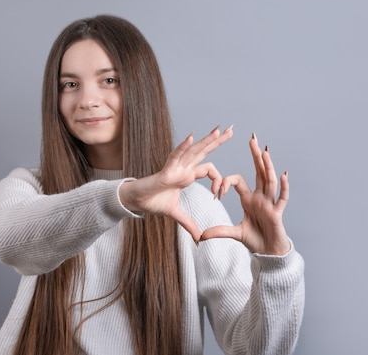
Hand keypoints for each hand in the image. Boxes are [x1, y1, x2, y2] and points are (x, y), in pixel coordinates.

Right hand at [119, 125, 233, 240]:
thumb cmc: (152, 201)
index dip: (218, 179)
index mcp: (187, 175)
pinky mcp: (165, 171)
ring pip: (193, 151)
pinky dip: (182, 147)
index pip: (209, 168)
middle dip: (218, 141)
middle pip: (203, 151)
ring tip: (219, 130)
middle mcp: (183, 168)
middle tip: (231, 129)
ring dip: (206, 141)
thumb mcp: (175, 213)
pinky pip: (175, 157)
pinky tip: (191, 137)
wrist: (136, 201)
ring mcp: (175, 168)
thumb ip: (188, 223)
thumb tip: (199, 238)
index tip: (220, 194)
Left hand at [200, 133, 290, 254]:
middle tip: (253, 138)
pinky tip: (282, 174)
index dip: (226, 182)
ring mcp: (270, 204)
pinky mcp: (277, 213)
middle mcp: (260, 197)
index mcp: (249, 199)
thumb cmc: (256, 240)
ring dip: (267, 166)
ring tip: (265, 152)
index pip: (238, 181)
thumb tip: (202, 236)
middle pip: (258, 172)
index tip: (217, 190)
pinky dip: (283, 187)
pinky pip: (281, 198)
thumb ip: (220, 231)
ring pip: (269, 181)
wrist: (270, 253)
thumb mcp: (235, 233)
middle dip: (256, 156)